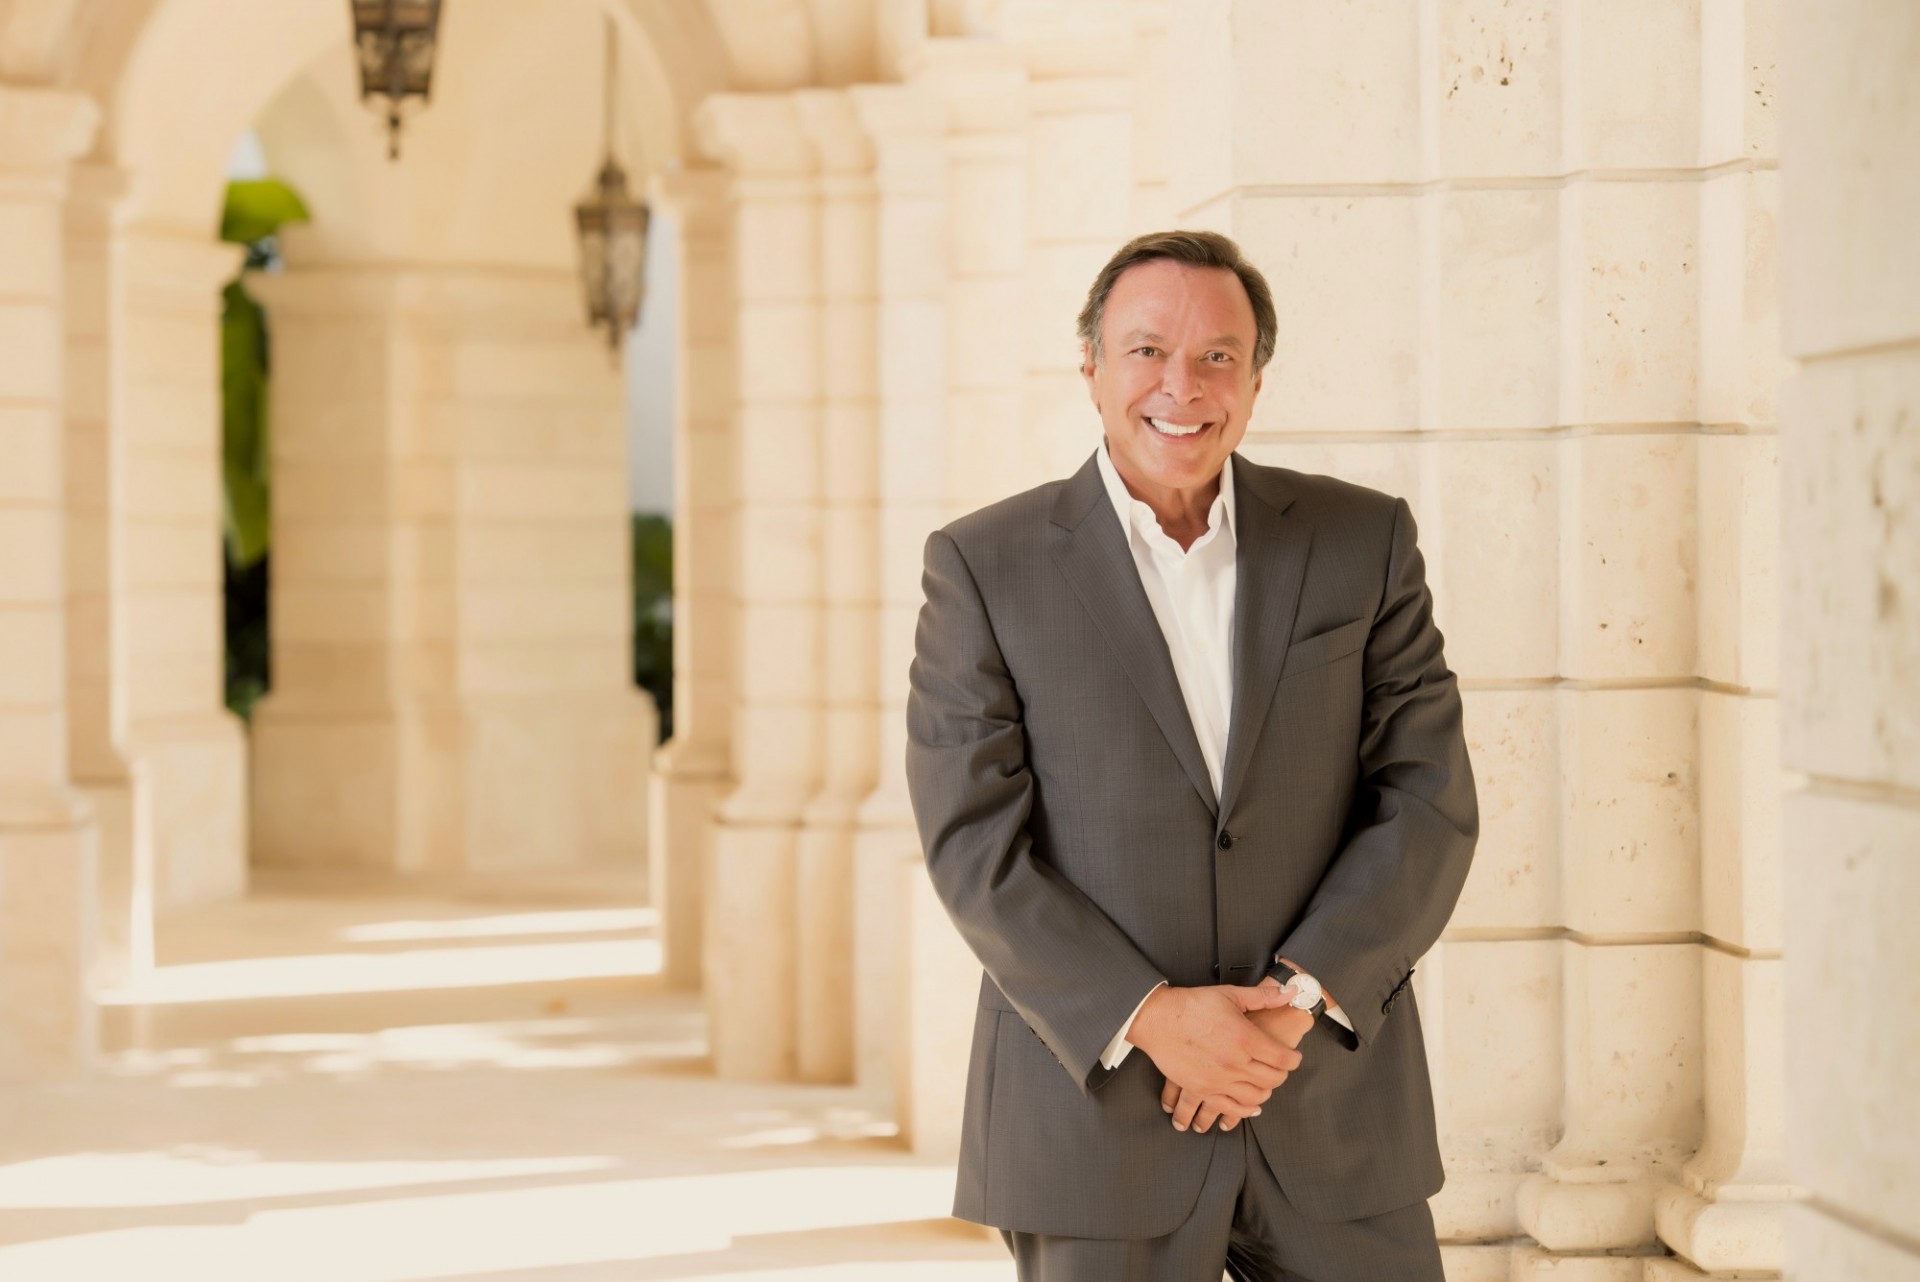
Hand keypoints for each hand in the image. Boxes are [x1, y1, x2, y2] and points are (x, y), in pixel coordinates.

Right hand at [1125, 983, 1303, 1130]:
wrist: (1157, 1019)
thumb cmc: (1192, 1004)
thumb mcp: (1230, 995)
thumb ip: (1264, 996)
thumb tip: (1292, 992)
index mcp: (1245, 1038)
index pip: (1283, 1059)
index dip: (1293, 1059)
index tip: (1293, 1057)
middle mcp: (1235, 1063)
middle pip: (1273, 1079)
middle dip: (1281, 1074)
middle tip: (1280, 1068)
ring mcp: (1219, 1080)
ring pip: (1256, 1097)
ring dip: (1265, 1092)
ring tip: (1265, 1084)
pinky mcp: (1203, 1090)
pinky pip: (1231, 1109)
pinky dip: (1245, 1110)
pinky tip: (1250, 1107)